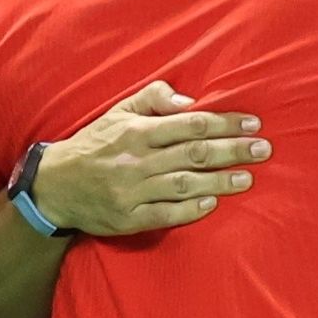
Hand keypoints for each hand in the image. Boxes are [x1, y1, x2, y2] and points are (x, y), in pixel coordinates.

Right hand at [30, 80, 270, 234]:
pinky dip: (191, 209)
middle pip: (193, 154)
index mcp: (135, 131)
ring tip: (247, 178)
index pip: (189, 124)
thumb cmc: (94, 144)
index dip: (223, 123)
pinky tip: (213, 204)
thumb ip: (153, 99)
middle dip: (232, 151)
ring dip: (219, 182)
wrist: (54, 186)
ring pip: (184, 185)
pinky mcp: (128, 218)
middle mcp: (135, 161)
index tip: (252, 124)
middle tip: (263, 150)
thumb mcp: (118, 112)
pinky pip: (165, 214)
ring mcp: (131, 192)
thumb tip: (189, 100)